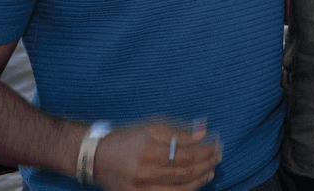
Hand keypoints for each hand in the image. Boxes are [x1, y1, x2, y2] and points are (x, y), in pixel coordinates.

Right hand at [92, 122, 219, 190]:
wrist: (95, 157)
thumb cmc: (126, 139)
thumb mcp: (151, 129)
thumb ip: (178, 133)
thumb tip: (203, 133)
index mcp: (150, 152)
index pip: (188, 155)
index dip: (206, 152)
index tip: (217, 146)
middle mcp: (146, 173)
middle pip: (186, 173)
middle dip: (206, 165)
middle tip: (217, 158)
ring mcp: (141, 189)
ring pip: (179, 189)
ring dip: (199, 181)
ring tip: (210, 172)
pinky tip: (193, 185)